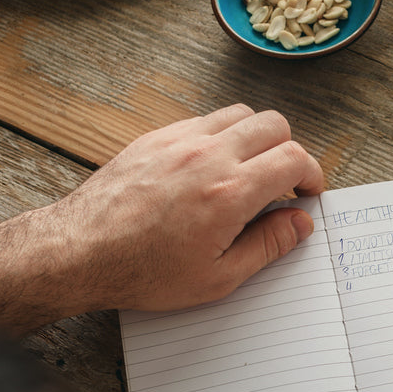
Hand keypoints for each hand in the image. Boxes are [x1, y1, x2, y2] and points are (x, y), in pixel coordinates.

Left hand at [47, 104, 324, 312]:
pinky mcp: (156, 137)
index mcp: (230, 192)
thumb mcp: (218, 278)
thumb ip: (268, 246)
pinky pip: (204, 120)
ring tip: (251, 169)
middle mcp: (208, 156)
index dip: (311, 174)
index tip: (308, 192)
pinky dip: (221, 135)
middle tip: (285, 181)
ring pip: (240, 114)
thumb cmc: (143, 271)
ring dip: (257, 137)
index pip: (294, 158)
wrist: (80, 252)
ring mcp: (180, 140)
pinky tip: (212, 166)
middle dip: (290, 151)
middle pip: (274, 125)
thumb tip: (299, 223)